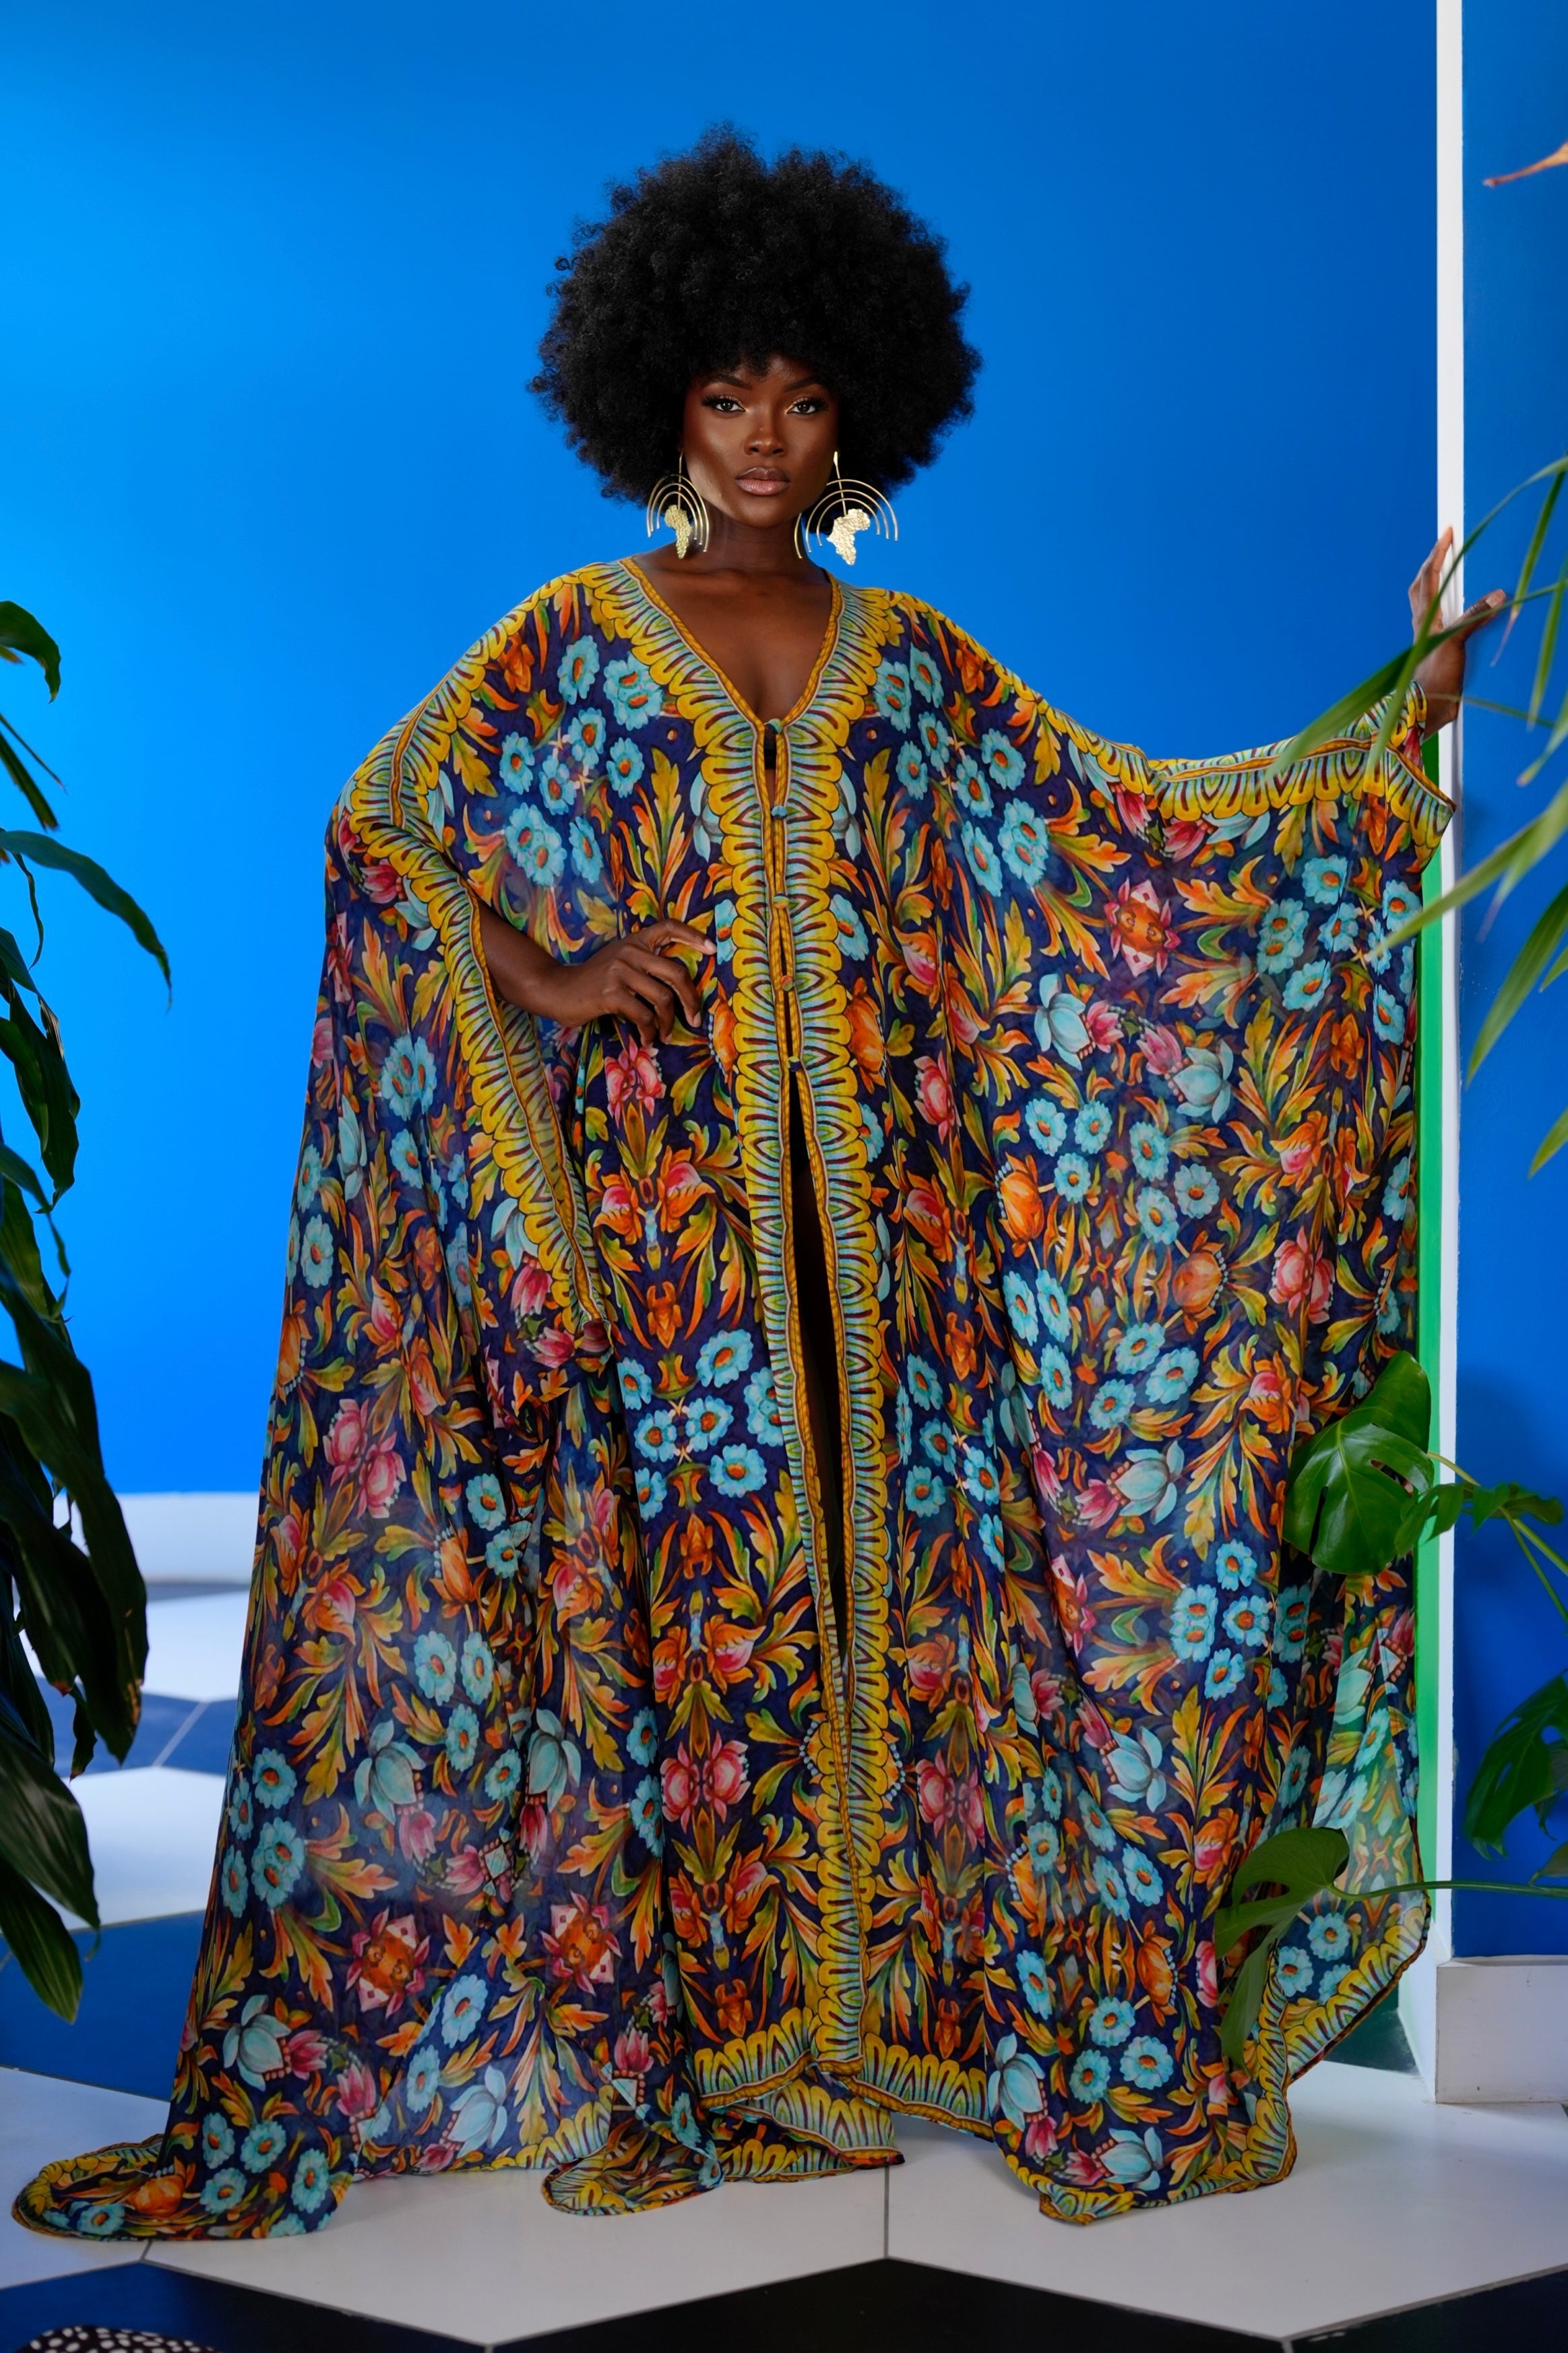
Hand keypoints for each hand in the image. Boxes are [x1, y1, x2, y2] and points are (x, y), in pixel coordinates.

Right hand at [478, 905, 713, 1045]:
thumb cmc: (592, 981)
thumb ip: (643, 965)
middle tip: (694, 1018)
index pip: (667, 927)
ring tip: (665, 1035)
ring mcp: (620, 971)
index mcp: (634, 941)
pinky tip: (647, 1040)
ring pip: (662, 999)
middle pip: (676, 972)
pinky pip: (643, 1016)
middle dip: (691, 999)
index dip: (692, 935)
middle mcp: (629, 951)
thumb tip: (679, 989)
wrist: (557, 990)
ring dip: (668, 1023)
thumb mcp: (618, 963)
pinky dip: (649, 1032)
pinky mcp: (611, 993)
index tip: (711, 949)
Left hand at [1410, 527, 1506, 737]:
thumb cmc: (1434, 679)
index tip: (1448, 532)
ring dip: (1437, 585)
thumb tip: (1498, 594)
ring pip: (1428, 603)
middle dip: (1431, 565)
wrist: (1426, 712)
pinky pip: (1443, 621)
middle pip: (1421, 586)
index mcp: (1425, 618)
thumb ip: (1474, 617)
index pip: (1429, 576)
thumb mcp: (1454, 643)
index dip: (1438, 553)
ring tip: (1450, 571)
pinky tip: (1461, 610)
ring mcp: (1428, 638)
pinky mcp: (1438, 652)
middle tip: (1445, 547)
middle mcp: (1424, 625)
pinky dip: (1451, 609)